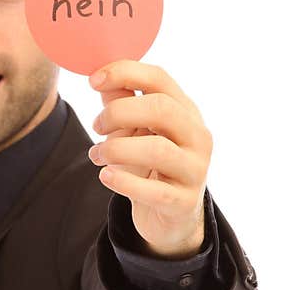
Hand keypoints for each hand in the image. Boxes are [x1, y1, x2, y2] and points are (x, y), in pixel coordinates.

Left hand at [87, 60, 211, 258]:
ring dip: (116, 149)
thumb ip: (121, 101)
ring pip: (157, 149)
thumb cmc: (150, 165)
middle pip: (162, 109)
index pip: (160, 79)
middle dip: (119, 113)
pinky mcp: (183, 202)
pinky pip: (154, 190)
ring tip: (97, 154)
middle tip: (97, 125)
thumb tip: (101, 75)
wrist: (171, 216)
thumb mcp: (136, 130)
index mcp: (185, 111)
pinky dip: (124, 181)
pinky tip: (106, 176)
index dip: (125, 73)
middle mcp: (196, 136)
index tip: (93, 79)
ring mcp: (194, 170)